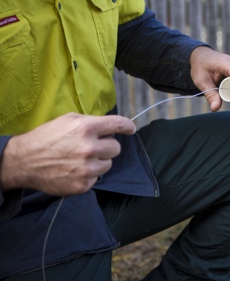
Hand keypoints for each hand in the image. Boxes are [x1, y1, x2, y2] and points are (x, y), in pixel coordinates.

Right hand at [0, 113, 135, 195]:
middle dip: (107, 147)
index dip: (127, 126)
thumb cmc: (46, 138)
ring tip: (80, 160)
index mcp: (86, 128)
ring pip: (108, 164)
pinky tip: (74, 170)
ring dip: (99, 162)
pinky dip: (89, 175)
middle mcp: (89, 148)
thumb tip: (110, 126)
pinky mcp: (83, 184)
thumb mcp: (67, 120)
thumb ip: (90, 122)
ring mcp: (87, 168)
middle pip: (116, 148)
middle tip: (92, 148)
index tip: (131, 129)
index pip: (117, 125)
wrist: (24, 161)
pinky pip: (96, 178)